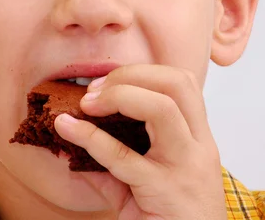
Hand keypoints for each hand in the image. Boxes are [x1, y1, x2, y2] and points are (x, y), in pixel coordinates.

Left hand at [54, 64, 226, 219]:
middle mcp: (198, 147)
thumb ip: (115, 166)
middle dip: (131, 75)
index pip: (182, 84)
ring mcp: (185, 167)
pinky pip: (122, 156)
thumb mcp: (147, 187)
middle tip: (96, 89)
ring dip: (119, 95)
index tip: (108, 84)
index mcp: (197, 140)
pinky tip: (66, 127)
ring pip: (161, 108)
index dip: (143, 72)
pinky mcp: (164, 191)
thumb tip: (74, 145)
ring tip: (87, 104)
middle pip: (176, 84)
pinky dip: (89, 136)